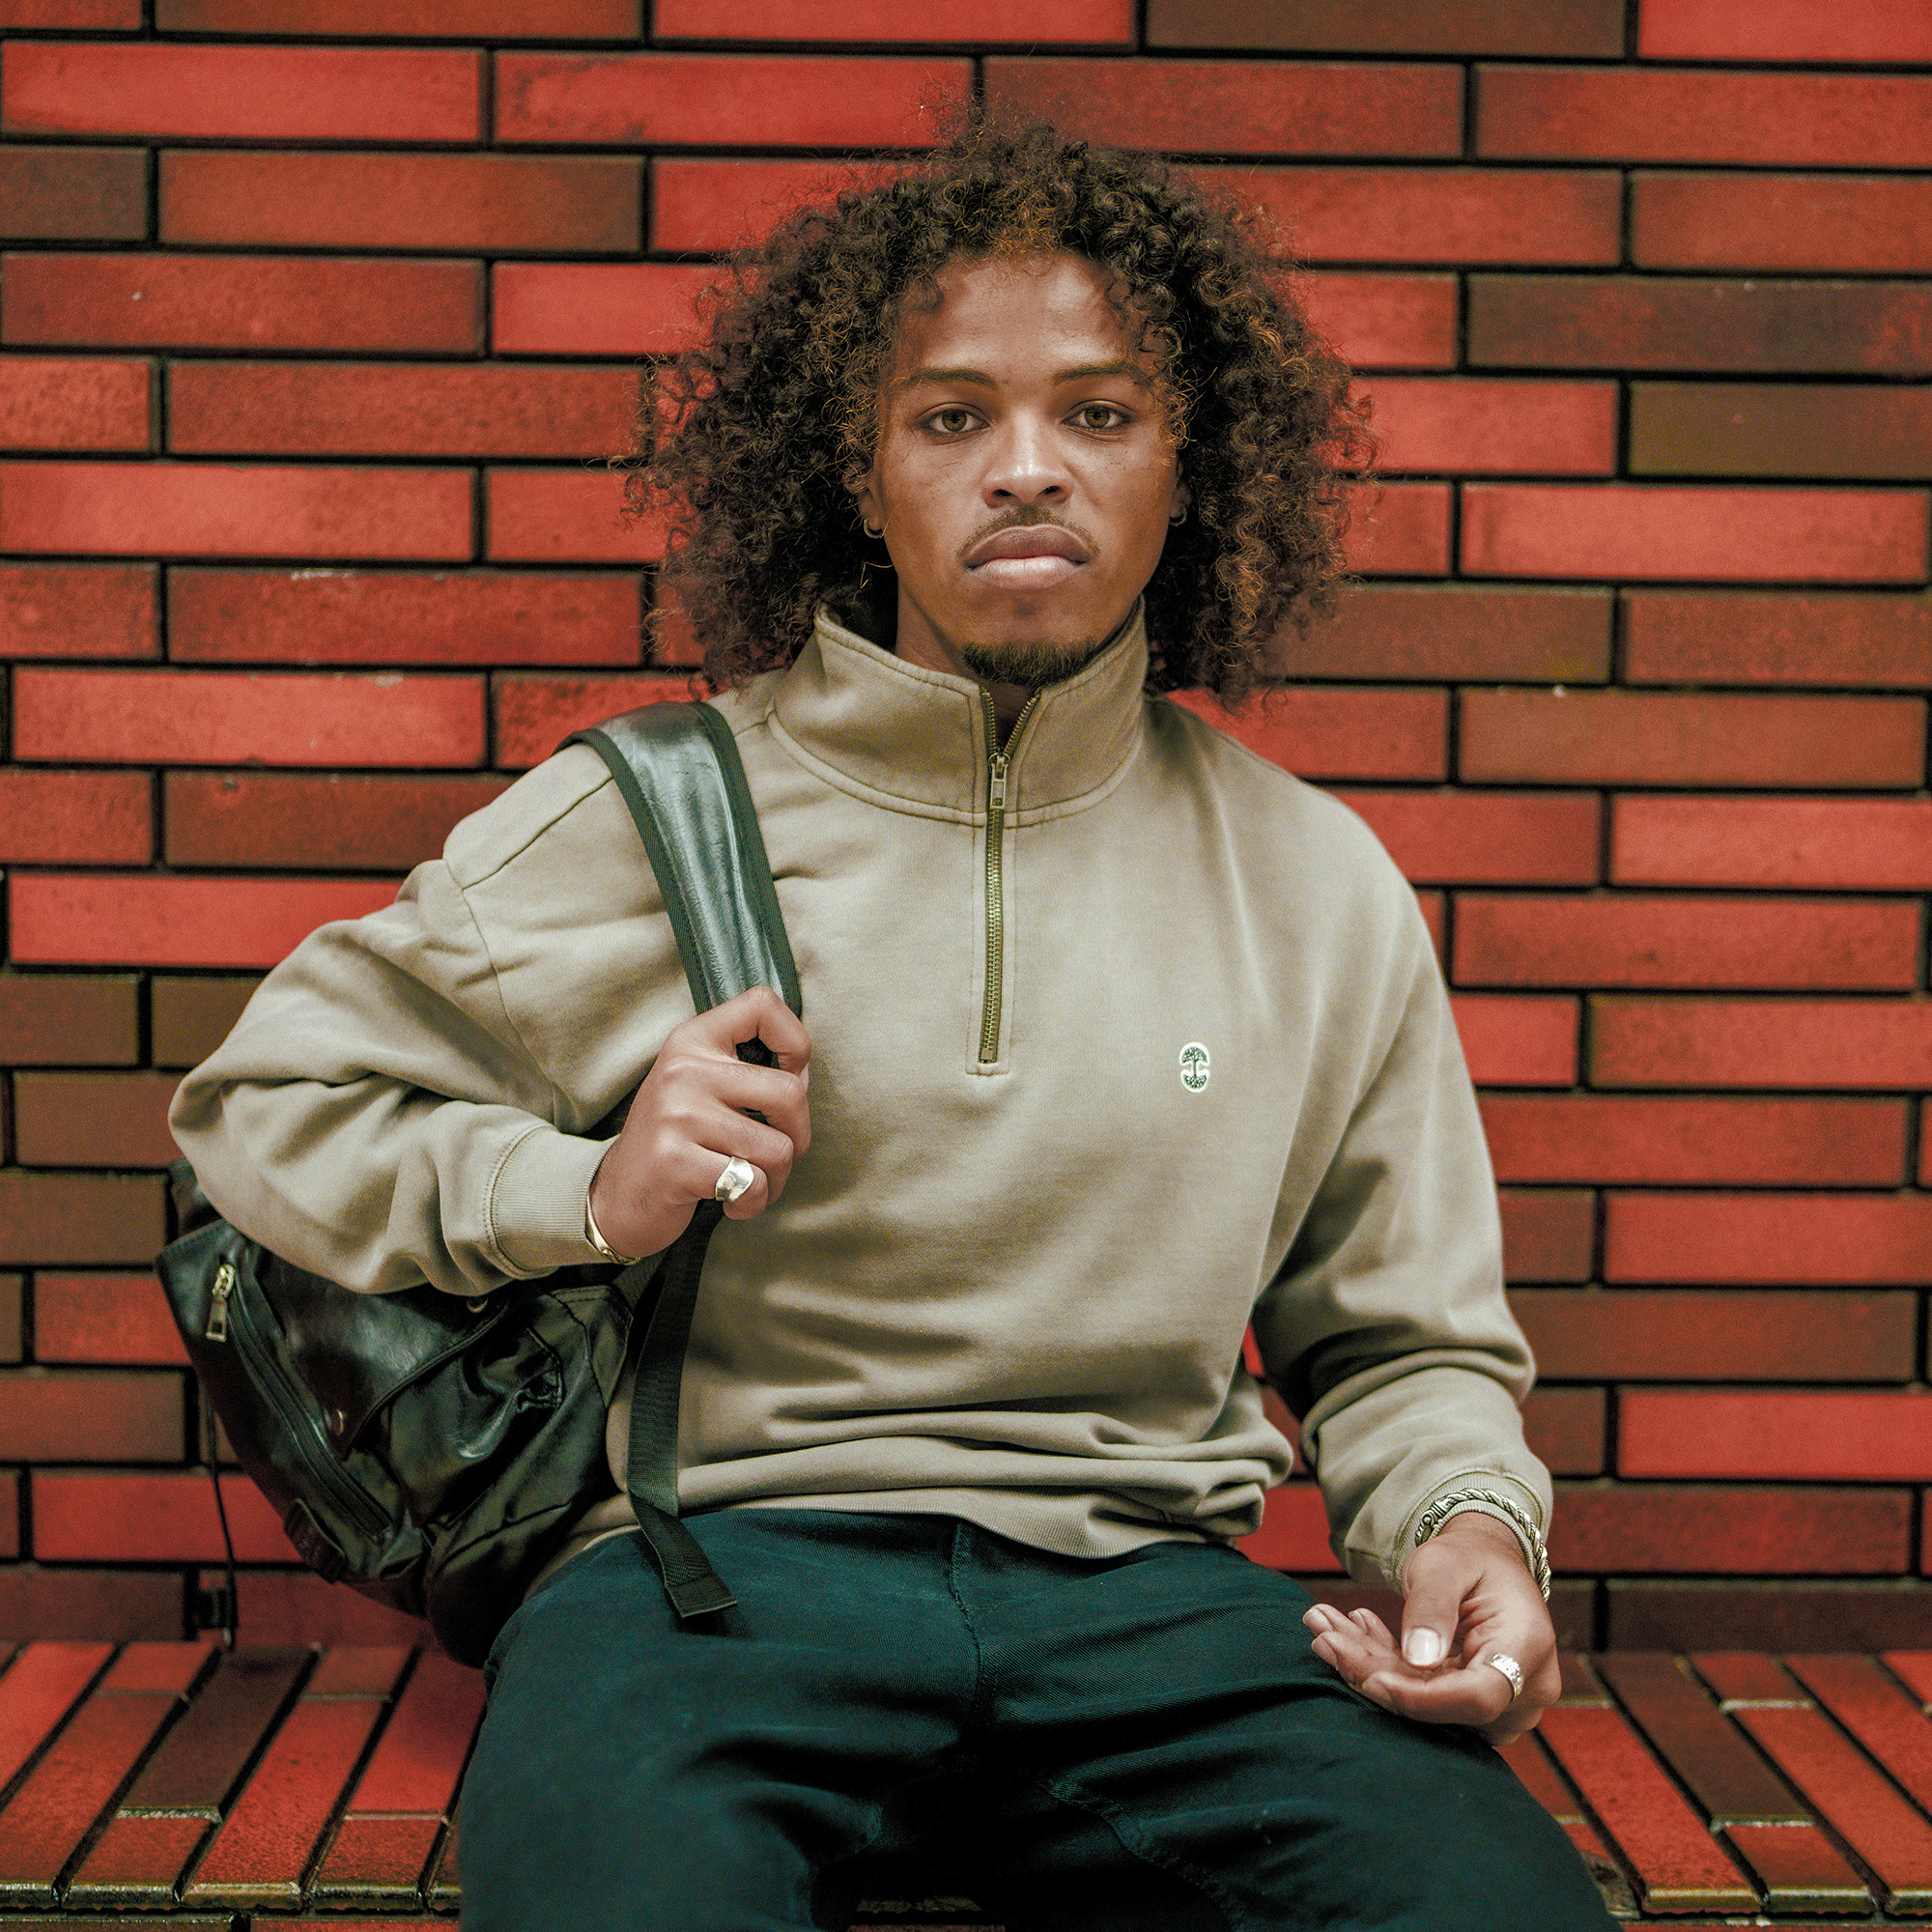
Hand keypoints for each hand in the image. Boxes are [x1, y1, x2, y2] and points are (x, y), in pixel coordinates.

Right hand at [587, 985, 811, 1259]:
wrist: (617, 1198)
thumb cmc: (677, 1142)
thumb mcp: (700, 1088)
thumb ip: (746, 1071)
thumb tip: (801, 1075)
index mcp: (692, 1041)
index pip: (762, 1005)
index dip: (795, 1042)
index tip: (789, 1077)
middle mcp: (683, 1070)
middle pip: (789, 1093)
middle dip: (798, 1137)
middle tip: (775, 1157)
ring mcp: (677, 1115)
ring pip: (778, 1149)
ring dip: (775, 1180)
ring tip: (748, 1184)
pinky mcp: (675, 1163)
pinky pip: (752, 1185)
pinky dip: (753, 1203)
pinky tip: (731, 1203)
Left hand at [1300, 1511, 1558, 1745]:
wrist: (1485, 1560)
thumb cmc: (1468, 1556)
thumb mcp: (1444, 1565)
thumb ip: (1431, 1608)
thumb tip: (1417, 1661)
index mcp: (1526, 1648)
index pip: (1477, 1695)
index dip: (1423, 1698)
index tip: (1372, 1680)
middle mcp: (1525, 1687)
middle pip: (1445, 1702)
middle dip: (1377, 1672)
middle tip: (1323, 1638)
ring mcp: (1503, 1701)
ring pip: (1426, 1701)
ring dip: (1370, 1667)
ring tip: (1325, 1630)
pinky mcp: (1472, 1702)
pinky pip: (1423, 1694)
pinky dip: (1382, 1666)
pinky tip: (1346, 1635)